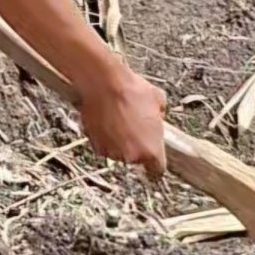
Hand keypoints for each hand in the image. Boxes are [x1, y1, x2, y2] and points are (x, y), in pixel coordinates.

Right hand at [80, 63, 167, 179]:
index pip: (157, 169)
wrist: (104, 85)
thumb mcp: (158, 100)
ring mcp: (111, 152)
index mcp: (151, 150)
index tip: (154, 158)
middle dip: (136, 146)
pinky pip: (103, 145)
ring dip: (119, 142)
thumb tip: (157, 115)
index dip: (155, 162)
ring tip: (119, 120)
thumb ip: (160, 116)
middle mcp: (131, 156)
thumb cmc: (132, 92)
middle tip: (135, 126)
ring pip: (118, 152)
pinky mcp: (95, 145)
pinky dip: (105, 137)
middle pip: (136, 158)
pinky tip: (107, 120)